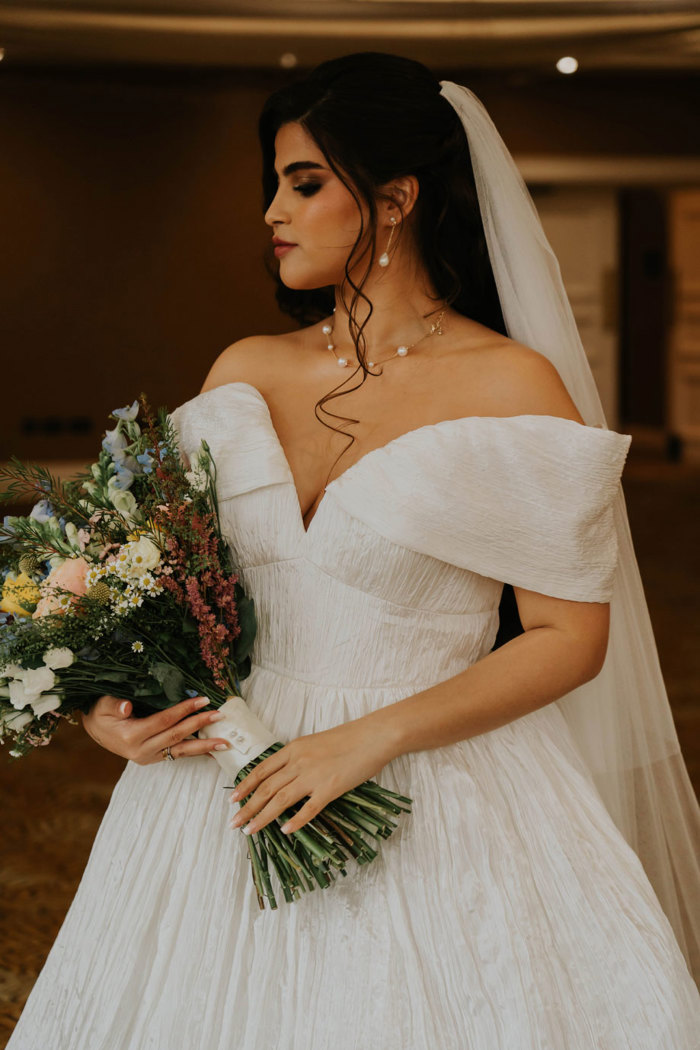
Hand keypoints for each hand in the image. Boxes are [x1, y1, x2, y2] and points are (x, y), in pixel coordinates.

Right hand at [80, 695, 231, 764]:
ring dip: (204, 747)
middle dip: (199, 725)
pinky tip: (212, 751)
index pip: (164, 721)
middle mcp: (141, 750)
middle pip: (176, 736)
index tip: (202, 700)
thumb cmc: (101, 713)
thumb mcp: (103, 705)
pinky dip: (195, 752)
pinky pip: (178, 755)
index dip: (183, 710)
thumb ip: (115, 705)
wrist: (95, 730)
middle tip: (219, 715)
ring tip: (224, 743)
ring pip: (181, 751)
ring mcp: (148, 757)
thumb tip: (126, 706)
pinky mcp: (153, 758)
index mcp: (130, 736)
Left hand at [228, 717, 393, 835]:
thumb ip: (298, 757)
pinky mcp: (330, 788)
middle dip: (247, 807)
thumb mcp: (315, 742)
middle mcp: (298, 762)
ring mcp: (313, 776)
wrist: (373, 736)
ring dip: (262, 817)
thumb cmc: (348, 738)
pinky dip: (295, 821)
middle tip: (233, 823)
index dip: (245, 786)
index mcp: (294, 749)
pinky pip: (308, 809)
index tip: (233, 800)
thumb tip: (284, 775)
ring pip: (280, 800)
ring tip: (249, 831)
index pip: (262, 770)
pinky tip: (284, 831)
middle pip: (266, 788)